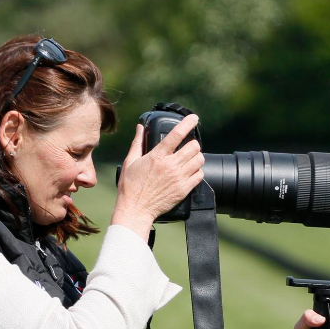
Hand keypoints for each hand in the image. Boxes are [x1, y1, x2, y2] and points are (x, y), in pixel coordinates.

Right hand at [111, 114, 204, 239]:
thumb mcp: (130, 162)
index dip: (188, 123)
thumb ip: (137, 143)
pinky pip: (200, 176)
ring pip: (199, 160)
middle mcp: (170, 166)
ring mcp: (179, 178)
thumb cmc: (130, 187)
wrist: (136, 210)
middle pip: (194, 147)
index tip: (194, 118)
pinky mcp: (184, 190)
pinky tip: (190, 172)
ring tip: (189, 160)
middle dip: (193, 144)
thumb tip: (140, 127)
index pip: (177, 134)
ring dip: (196, 157)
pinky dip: (197, 172)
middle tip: (188, 147)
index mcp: (157, 156)